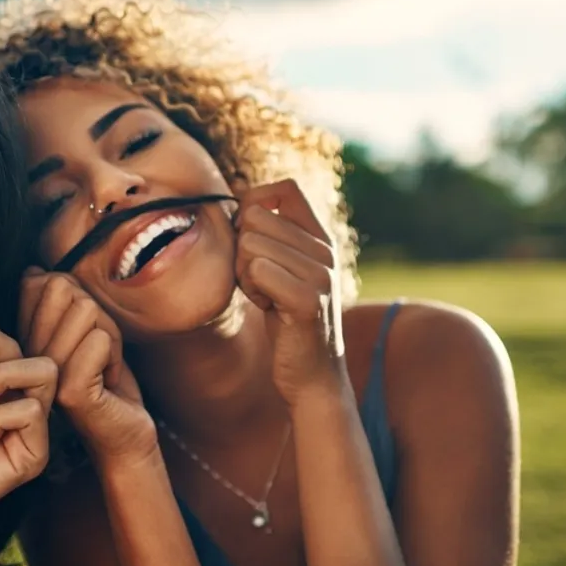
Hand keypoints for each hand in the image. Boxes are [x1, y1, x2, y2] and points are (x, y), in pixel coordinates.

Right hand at [19, 268, 155, 466]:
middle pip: (63, 288)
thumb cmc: (105, 379)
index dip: (73, 295)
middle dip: (95, 312)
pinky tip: (108, 379)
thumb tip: (34, 271)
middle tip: (96, 349)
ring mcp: (44, 374)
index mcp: (21, 338)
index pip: (37, 281)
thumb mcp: (80, 331)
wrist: (124, 432)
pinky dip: (114, 353)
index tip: (79, 332)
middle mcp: (25, 355)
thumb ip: (59, 301)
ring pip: (86, 309)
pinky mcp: (69, 391)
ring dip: (108, 334)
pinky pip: (98, 339)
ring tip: (102, 365)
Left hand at [234, 179, 345, 404]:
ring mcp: (321, 274)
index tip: (249, 238)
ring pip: (251, 244)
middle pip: (255, 217)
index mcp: (321, 238)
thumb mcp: (281, 270)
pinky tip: (268, 308)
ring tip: (266, 296)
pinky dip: (252, 290)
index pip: (286, 188)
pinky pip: (257, 270)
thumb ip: (270, 236)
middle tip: (259, 281)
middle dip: (242, 250)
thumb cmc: (287, 321)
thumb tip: (239, 202)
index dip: (254, 203)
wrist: (313, 376)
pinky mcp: (308, 300)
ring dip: (245, 274)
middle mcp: (325, 251)